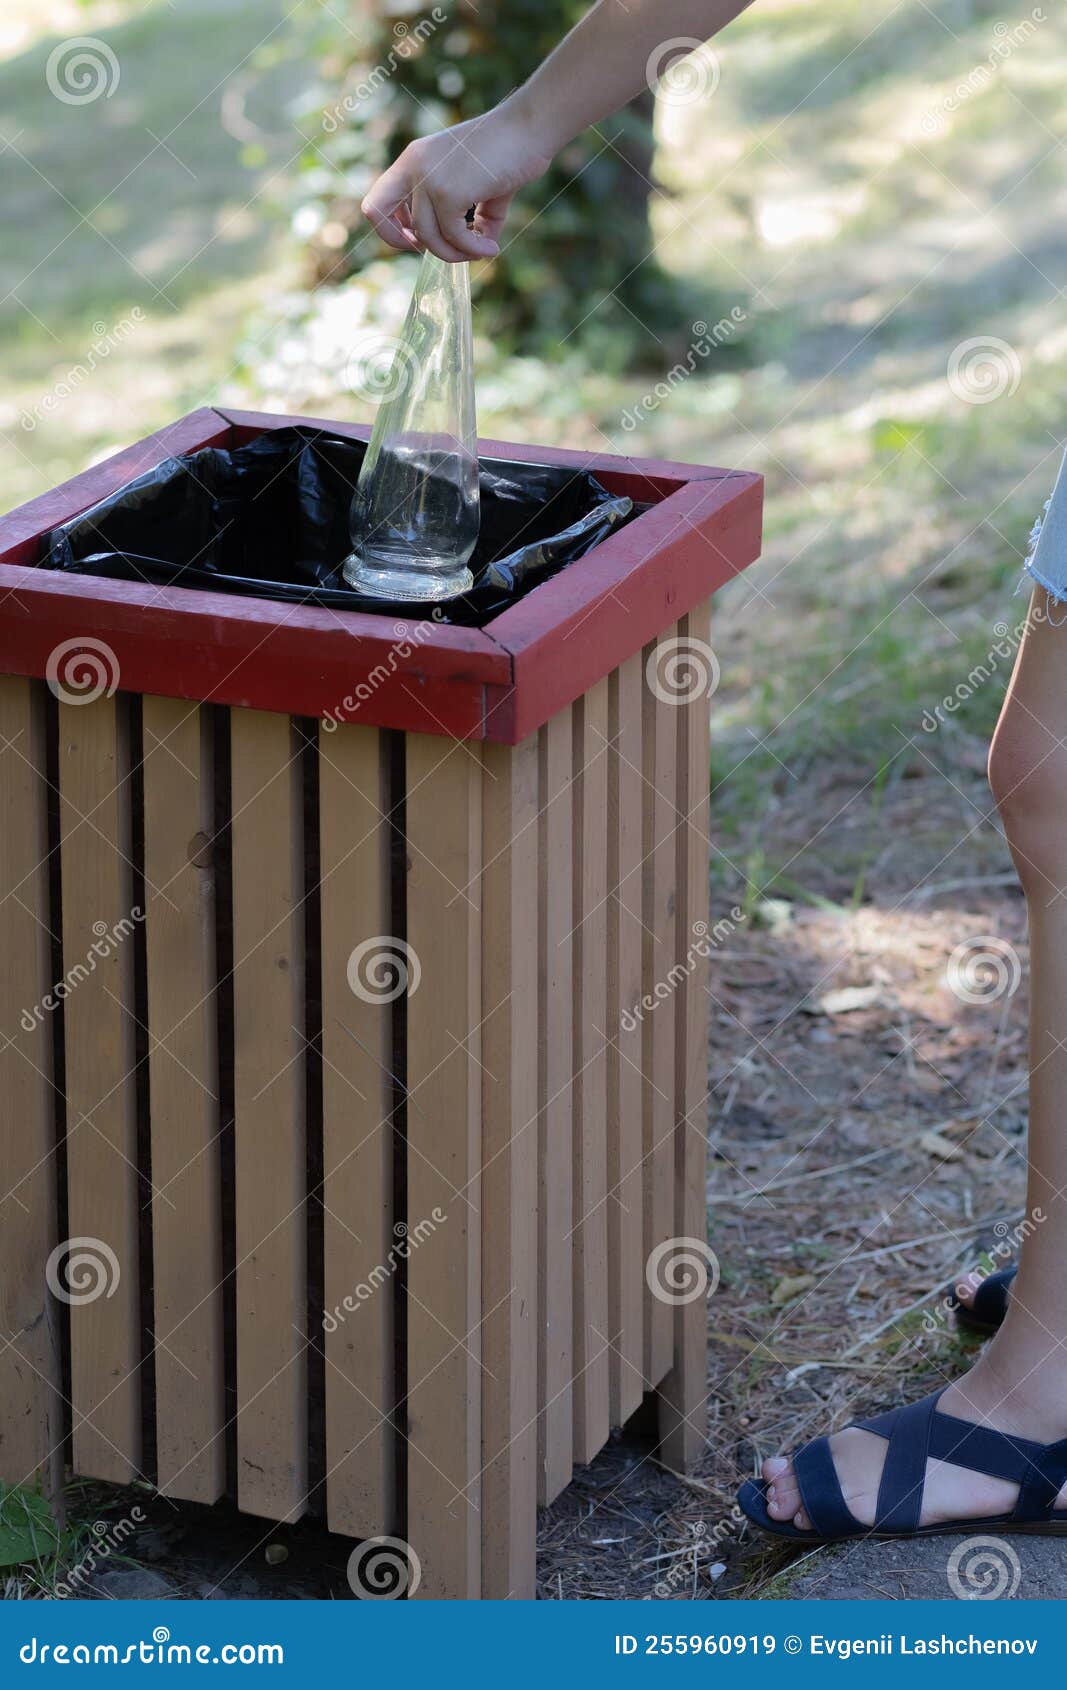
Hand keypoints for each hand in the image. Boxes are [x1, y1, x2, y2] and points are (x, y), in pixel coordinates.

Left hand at [360, 99, 554, 262]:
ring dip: (455, 254)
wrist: (529, 127)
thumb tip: (478, 248)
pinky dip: (473, 250)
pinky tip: (491, 248)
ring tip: (481, 251)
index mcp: (414, 159)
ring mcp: (428, 178)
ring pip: (426, 237)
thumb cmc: (510, 151)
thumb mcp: (481, 186)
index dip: (393, 227)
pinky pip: (454, 237)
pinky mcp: (448, 192)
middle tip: (433, 248)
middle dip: (398, 241)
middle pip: (375, 213)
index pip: (379, 198)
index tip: (421, 237)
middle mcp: (414, 166)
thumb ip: (471, 216)